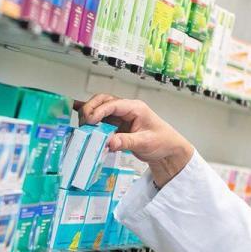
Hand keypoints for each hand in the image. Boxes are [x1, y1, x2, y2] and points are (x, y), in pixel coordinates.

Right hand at [75, 94, 194, 187]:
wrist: (168, 150)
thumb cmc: (162, 142)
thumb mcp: (145, 143)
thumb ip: (127, 142)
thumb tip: (110, 142)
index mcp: (136, 108)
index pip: (113, 104)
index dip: (99, 111)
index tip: (90, 121)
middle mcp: (126, 109)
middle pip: (103, 101)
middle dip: (90, 108)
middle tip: (83, 122)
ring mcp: (121, 117)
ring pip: (100, 108)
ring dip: (89, 114)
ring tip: (83, 126)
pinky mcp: (117, 125)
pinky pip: (101, 120)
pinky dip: (91, 120)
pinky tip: (82, 121)